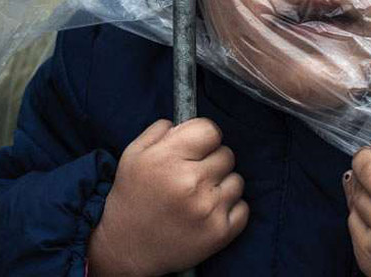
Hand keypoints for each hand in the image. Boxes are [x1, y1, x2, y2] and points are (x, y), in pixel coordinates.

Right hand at [88, 118, 248, 275]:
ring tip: (199, 196)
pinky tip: (208, 211)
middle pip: (227, 154)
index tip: (196, 147)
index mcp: (168, 159)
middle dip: (211, 161)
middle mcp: (191, 183)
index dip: (203, 137)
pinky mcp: (220, 233)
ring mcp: (208, 209)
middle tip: (193, 175)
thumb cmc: (132, 197)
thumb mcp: (134, 154)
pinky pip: (243, 207)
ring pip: (237, 180)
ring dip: (222, 185)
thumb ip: (161, 130)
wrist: (127, 248)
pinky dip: (230, 208)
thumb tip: (188, 122)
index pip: (211, 130)